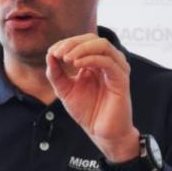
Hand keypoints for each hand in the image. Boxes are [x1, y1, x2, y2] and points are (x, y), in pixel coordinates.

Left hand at [45, 34, 137, 159]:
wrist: (100, 131)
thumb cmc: (86, 110)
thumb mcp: (64, 89)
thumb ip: (56, 73)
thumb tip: (49, 54)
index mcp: (95, 63)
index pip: (83, 41)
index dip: (66, 43)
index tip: (51, 52)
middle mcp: (108, 62)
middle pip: (93, 39)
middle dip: (73, 43)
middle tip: (58, 53)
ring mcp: (117, 69)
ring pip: (103, 46)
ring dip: (82, 49)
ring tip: (66, 58)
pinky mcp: (122, 79)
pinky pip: (109, 62)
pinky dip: (91, 59)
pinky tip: (76, 66)